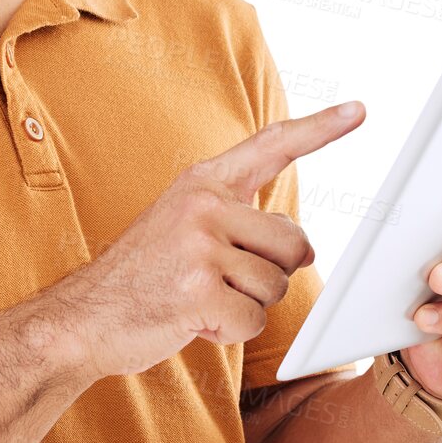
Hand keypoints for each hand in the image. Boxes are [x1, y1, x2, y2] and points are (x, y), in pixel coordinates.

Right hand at [49, 101, 365, 380]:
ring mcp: (198, 247)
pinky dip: (228, 332)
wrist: (82, 317)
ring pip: (275, 286)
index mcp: (200, 184)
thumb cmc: (142, 277)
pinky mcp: (197, 290)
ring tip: (197, 298)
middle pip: (291, 243)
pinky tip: (192, 320)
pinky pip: (253, 321)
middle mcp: (202, 206)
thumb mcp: (184, 229)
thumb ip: (241, 225)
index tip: (359, 110)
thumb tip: (305, 249)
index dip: (320, 129)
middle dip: (269, 274)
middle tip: (218, 281)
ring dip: (245, 306)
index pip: (271, 146)